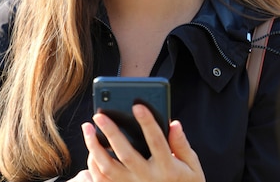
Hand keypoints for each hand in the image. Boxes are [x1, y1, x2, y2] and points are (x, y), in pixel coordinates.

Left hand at [80, 104, 204, 181]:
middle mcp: (148, 178)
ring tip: (87, 127)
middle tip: (99, 115)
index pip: (156, 141)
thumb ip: (182, 145)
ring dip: (95, 147)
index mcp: (168, 168)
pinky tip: (90, 148)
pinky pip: (102, 179)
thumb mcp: (192, 167)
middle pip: (126, 153)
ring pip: (108, 167)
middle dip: (111, 132)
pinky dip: (93, 163)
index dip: (148, 122)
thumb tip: (174, 123)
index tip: (137, 105)